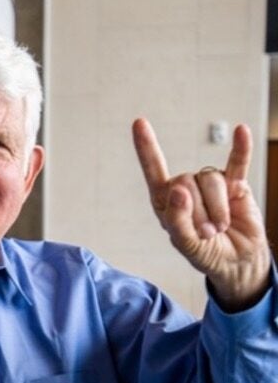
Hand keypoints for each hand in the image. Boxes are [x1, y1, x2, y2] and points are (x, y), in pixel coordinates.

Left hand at [132, 118, 271, 310]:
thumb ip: (178, 220)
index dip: (147, 147)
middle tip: (206, 232)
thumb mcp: (185, 244)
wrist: (237, 260)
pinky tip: (242, 131)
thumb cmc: (205, 252)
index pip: (154, 170)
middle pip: (186, 182)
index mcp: (165, 200)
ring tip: (219, 227)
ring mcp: (211, 184)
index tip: (139, 123)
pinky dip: (241, 148)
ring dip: (217, 210)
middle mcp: (186, 187)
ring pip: (210, 181)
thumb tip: (178, 190)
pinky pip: (238, 162)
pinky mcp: (236, 183)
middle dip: (197, 212)